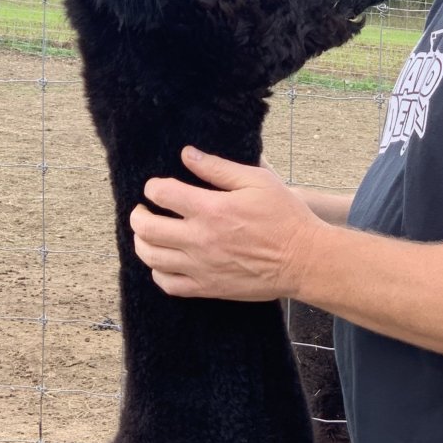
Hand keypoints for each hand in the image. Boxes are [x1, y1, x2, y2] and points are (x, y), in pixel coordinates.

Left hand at [130, 146, 319, 299]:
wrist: (303, 260)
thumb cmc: (284, 217)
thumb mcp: (257, 181)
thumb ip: (218, 167)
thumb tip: (187, 154)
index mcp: (211, 208)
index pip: (162, 193)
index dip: (153, 187)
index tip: (157, 187)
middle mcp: (200, 239)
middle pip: (147, 228)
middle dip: (138, 215)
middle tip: (143, 210)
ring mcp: (201, 266)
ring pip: (151, 258)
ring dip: (142, 243)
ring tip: (148, 234)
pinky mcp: (208, 288)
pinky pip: (168, 284)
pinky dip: (158, 273)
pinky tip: (164, 262)